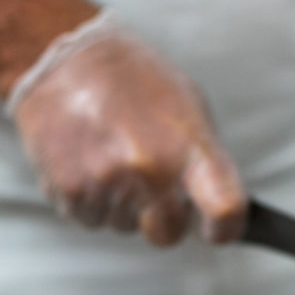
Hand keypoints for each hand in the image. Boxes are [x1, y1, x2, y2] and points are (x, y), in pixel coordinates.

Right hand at [8, 11, 246, 246]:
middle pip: (168, 234)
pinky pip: (90, 219)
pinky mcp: (68, 190)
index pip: (225, 210)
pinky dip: (91, 200)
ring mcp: (107, 182)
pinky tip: (90, 163)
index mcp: (190, 148)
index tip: (219, 229)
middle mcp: (150, 170)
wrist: (71, 61)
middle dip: (164, 219)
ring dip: (122, 205)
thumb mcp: (191, 111)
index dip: (226, 229)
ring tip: (114, 158)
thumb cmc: (140, 82)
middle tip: (155, 187)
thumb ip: (204, 163)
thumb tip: (215, 208)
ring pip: (124, 226)